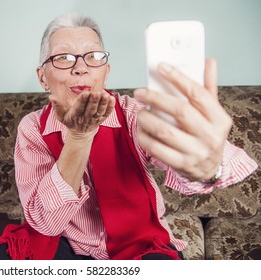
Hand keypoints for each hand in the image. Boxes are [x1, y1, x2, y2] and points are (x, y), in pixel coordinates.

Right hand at [49, 90, 115, 135]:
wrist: (81, 133)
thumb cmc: (70, 120)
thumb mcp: (61, 116)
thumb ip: (57, 106)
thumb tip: (51, 97)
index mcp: (75, 115)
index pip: (79, 108)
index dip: (82, 100)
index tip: (85, 92)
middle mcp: (85, 118)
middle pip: (90, 109)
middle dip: (94, 101)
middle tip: (96, 92)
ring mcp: (94, 119)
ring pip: (99, 111)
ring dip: (103, 103)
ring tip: (105, 95)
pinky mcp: (101, 119)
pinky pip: (107, 113)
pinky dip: (110, 107)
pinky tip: (112, 99)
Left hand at [134, 59, 232, 180]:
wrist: (209, 169)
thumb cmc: (207, 135)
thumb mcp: (213, 113)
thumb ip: (208, 88)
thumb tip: (208, 62)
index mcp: (219, 119)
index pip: (198, 93)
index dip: (178, 78)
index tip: (161, 67)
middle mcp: (210, 135)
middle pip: (179, 110)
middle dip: (155, 98)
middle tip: (139, 92)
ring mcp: (196, 152)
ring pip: (165, 131)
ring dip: (146, 119)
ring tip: (139, 112)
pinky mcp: (181, 164)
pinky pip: (156, 148)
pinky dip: (144, 137)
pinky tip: (140, 130)